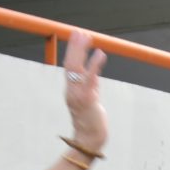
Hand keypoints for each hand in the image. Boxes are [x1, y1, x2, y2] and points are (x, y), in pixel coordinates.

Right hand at [62, 30, 109, 152]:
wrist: (90, 138)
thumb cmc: (91, 120)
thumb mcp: (91, 99)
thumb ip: (92, 85)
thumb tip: (95, 71)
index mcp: (70, 90)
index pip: (69, 66)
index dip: (72, 51)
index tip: (76, 37)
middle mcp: (71, 90)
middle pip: (70, 64)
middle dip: (74, 47)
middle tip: (77, 31)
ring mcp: (78, 94)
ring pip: (76, 68)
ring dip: (81, 51)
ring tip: (86, 36)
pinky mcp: (88, 99)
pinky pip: (90, 78)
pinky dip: (95, 64)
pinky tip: (100, 53)